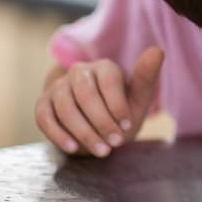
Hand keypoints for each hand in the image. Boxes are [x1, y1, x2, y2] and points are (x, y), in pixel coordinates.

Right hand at [35, 46, 163, 156]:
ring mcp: (58, 87)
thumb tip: (157, 50)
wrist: (96, 127)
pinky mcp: (43, 104)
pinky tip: (73, 148)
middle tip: (116, 143)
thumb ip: (146, 77)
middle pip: (85, 94)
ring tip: (101, 150)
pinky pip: (44, 118)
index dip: (117, 105)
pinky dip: (58, 134)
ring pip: (65, 107)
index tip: (127, 125)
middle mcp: (79, 72)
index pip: (108, 81)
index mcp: (104, 67)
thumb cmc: (120, 112)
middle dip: (102, 122)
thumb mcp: (138, 99)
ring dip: (83, 132)